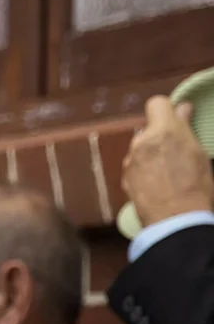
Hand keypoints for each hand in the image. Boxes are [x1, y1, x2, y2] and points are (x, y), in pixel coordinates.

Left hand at [124, 96, 213, 225]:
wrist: (175, 219)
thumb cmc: (195, 184)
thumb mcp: (198, 151)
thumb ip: (185, 128)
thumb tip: (183, 109)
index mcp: (163, 131)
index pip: (156, 103)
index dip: (166, 109)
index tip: (176, 119)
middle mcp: (141, 142)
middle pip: (148, 128)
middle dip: (159, 135)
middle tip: (175, 149)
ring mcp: (130, 161)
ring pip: (140, 148)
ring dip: (150, 153)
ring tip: (167, 170)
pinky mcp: (124, 179)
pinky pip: (135, 165)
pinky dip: (143, 169)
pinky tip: (156, 182)